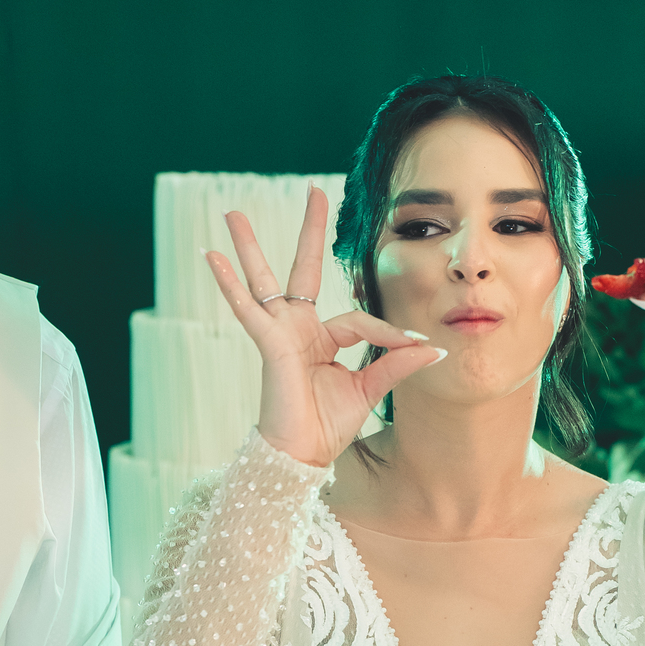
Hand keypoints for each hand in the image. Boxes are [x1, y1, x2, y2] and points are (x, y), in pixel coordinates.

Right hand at [205, 185, 445, 465]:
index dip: (390, 333)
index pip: (360, 320)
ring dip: (248, 246)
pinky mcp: (268, 344)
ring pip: (264, 280)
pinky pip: (248, 309)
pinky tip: (211, 257)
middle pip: (303, 269)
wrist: (303, 454)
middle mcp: (298, 329)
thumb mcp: (369, 388)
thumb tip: (433, 348)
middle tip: (314, 191)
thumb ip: (396, 364)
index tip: (417, 346)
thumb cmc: (328, 425)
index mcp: (323, 338)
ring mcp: (280, 333)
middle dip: (310, 231)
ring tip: (231, 213)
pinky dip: (229, 286)